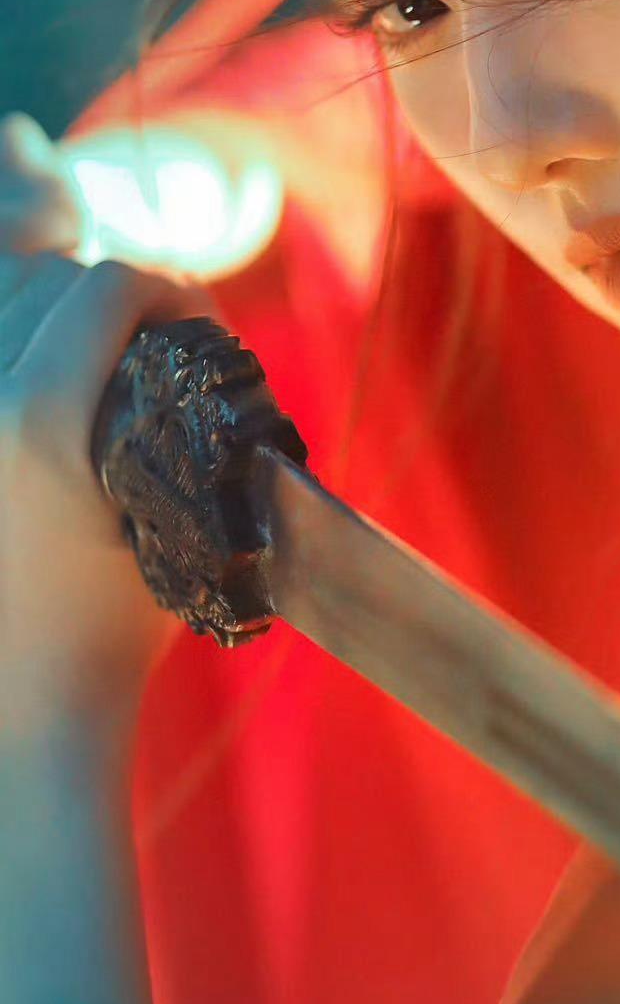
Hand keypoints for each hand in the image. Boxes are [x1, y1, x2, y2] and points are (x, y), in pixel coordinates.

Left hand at [0, 112, 204, 749]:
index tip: (197, 319)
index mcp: (36, 423)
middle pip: (43, 283)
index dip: (168, 287)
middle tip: (151, 333)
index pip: (105, 288)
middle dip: (106, 296)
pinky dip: (11, 349)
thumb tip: (215, 357)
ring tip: (89, 348)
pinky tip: (37, 372)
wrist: (19, 720)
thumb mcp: (181, 523)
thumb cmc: (110, 636)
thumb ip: (197, 435)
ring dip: (45, 310)